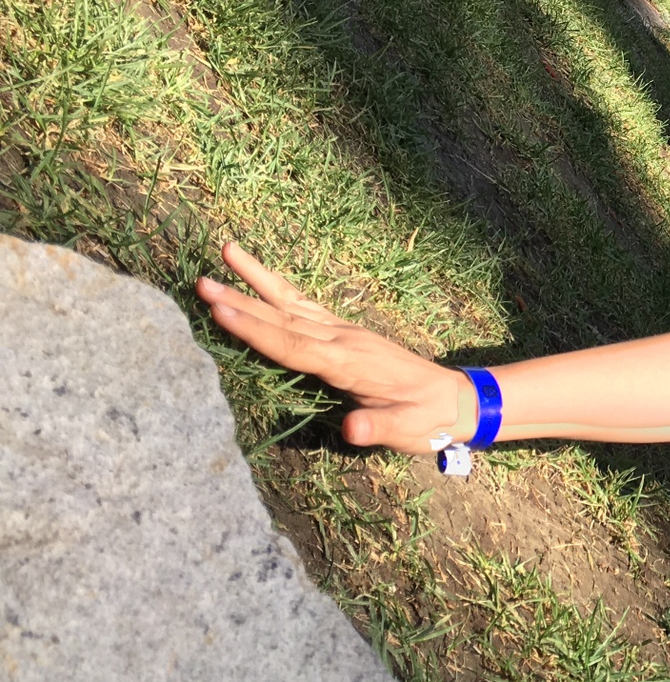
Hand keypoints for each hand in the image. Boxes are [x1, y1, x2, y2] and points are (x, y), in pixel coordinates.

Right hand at [196, 242, 471, 452]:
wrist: (456, 400)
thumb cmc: (429, 420)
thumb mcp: (407, 430)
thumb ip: (378, 427)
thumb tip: (352, 427)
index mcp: (351, 362)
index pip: (294, 345)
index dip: (256, 330)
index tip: (220, 311)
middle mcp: (344, 339)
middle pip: (284, 317)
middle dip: (241, 301)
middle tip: (201, 282)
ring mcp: (345, 332)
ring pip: (292, 302)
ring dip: (257, 280)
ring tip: (225, 251)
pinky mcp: (346, 333)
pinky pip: (305, 306)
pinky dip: (279, 289)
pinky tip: (260, 278)